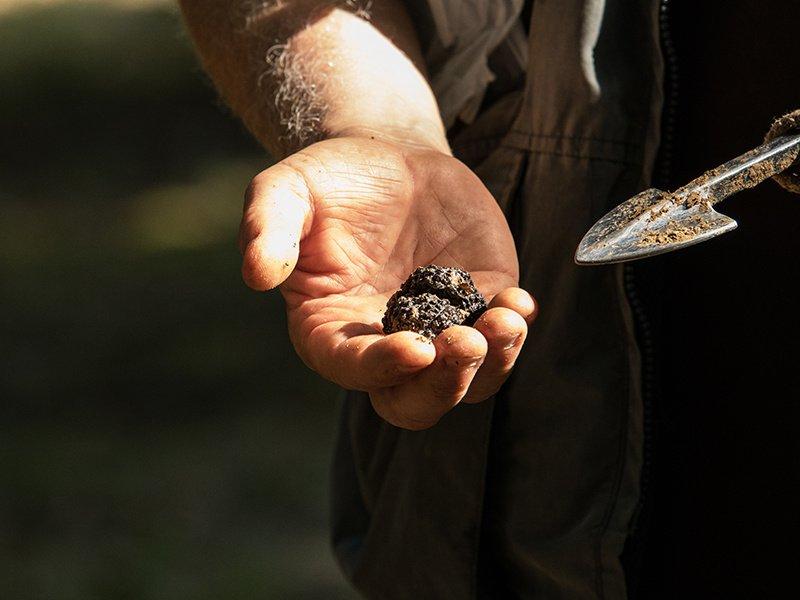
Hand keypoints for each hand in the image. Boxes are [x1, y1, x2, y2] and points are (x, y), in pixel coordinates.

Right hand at [240, 136, 536, 429]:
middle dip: (445, 384)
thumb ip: (267, 229)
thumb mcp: (286, 192)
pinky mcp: (477, 305)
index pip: (355, 368)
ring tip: (507, 319)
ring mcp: (437, 329)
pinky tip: (519, 301)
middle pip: (416, 401)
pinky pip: (500, 338)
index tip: (416, 346)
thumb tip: (257, 274)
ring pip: (469, 380)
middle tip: (465, 342)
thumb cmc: (329, 182)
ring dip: (493, 361)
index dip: (384, 367)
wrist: (387, 160)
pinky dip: (515, 328)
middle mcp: (385, 345)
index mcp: (331, 332)